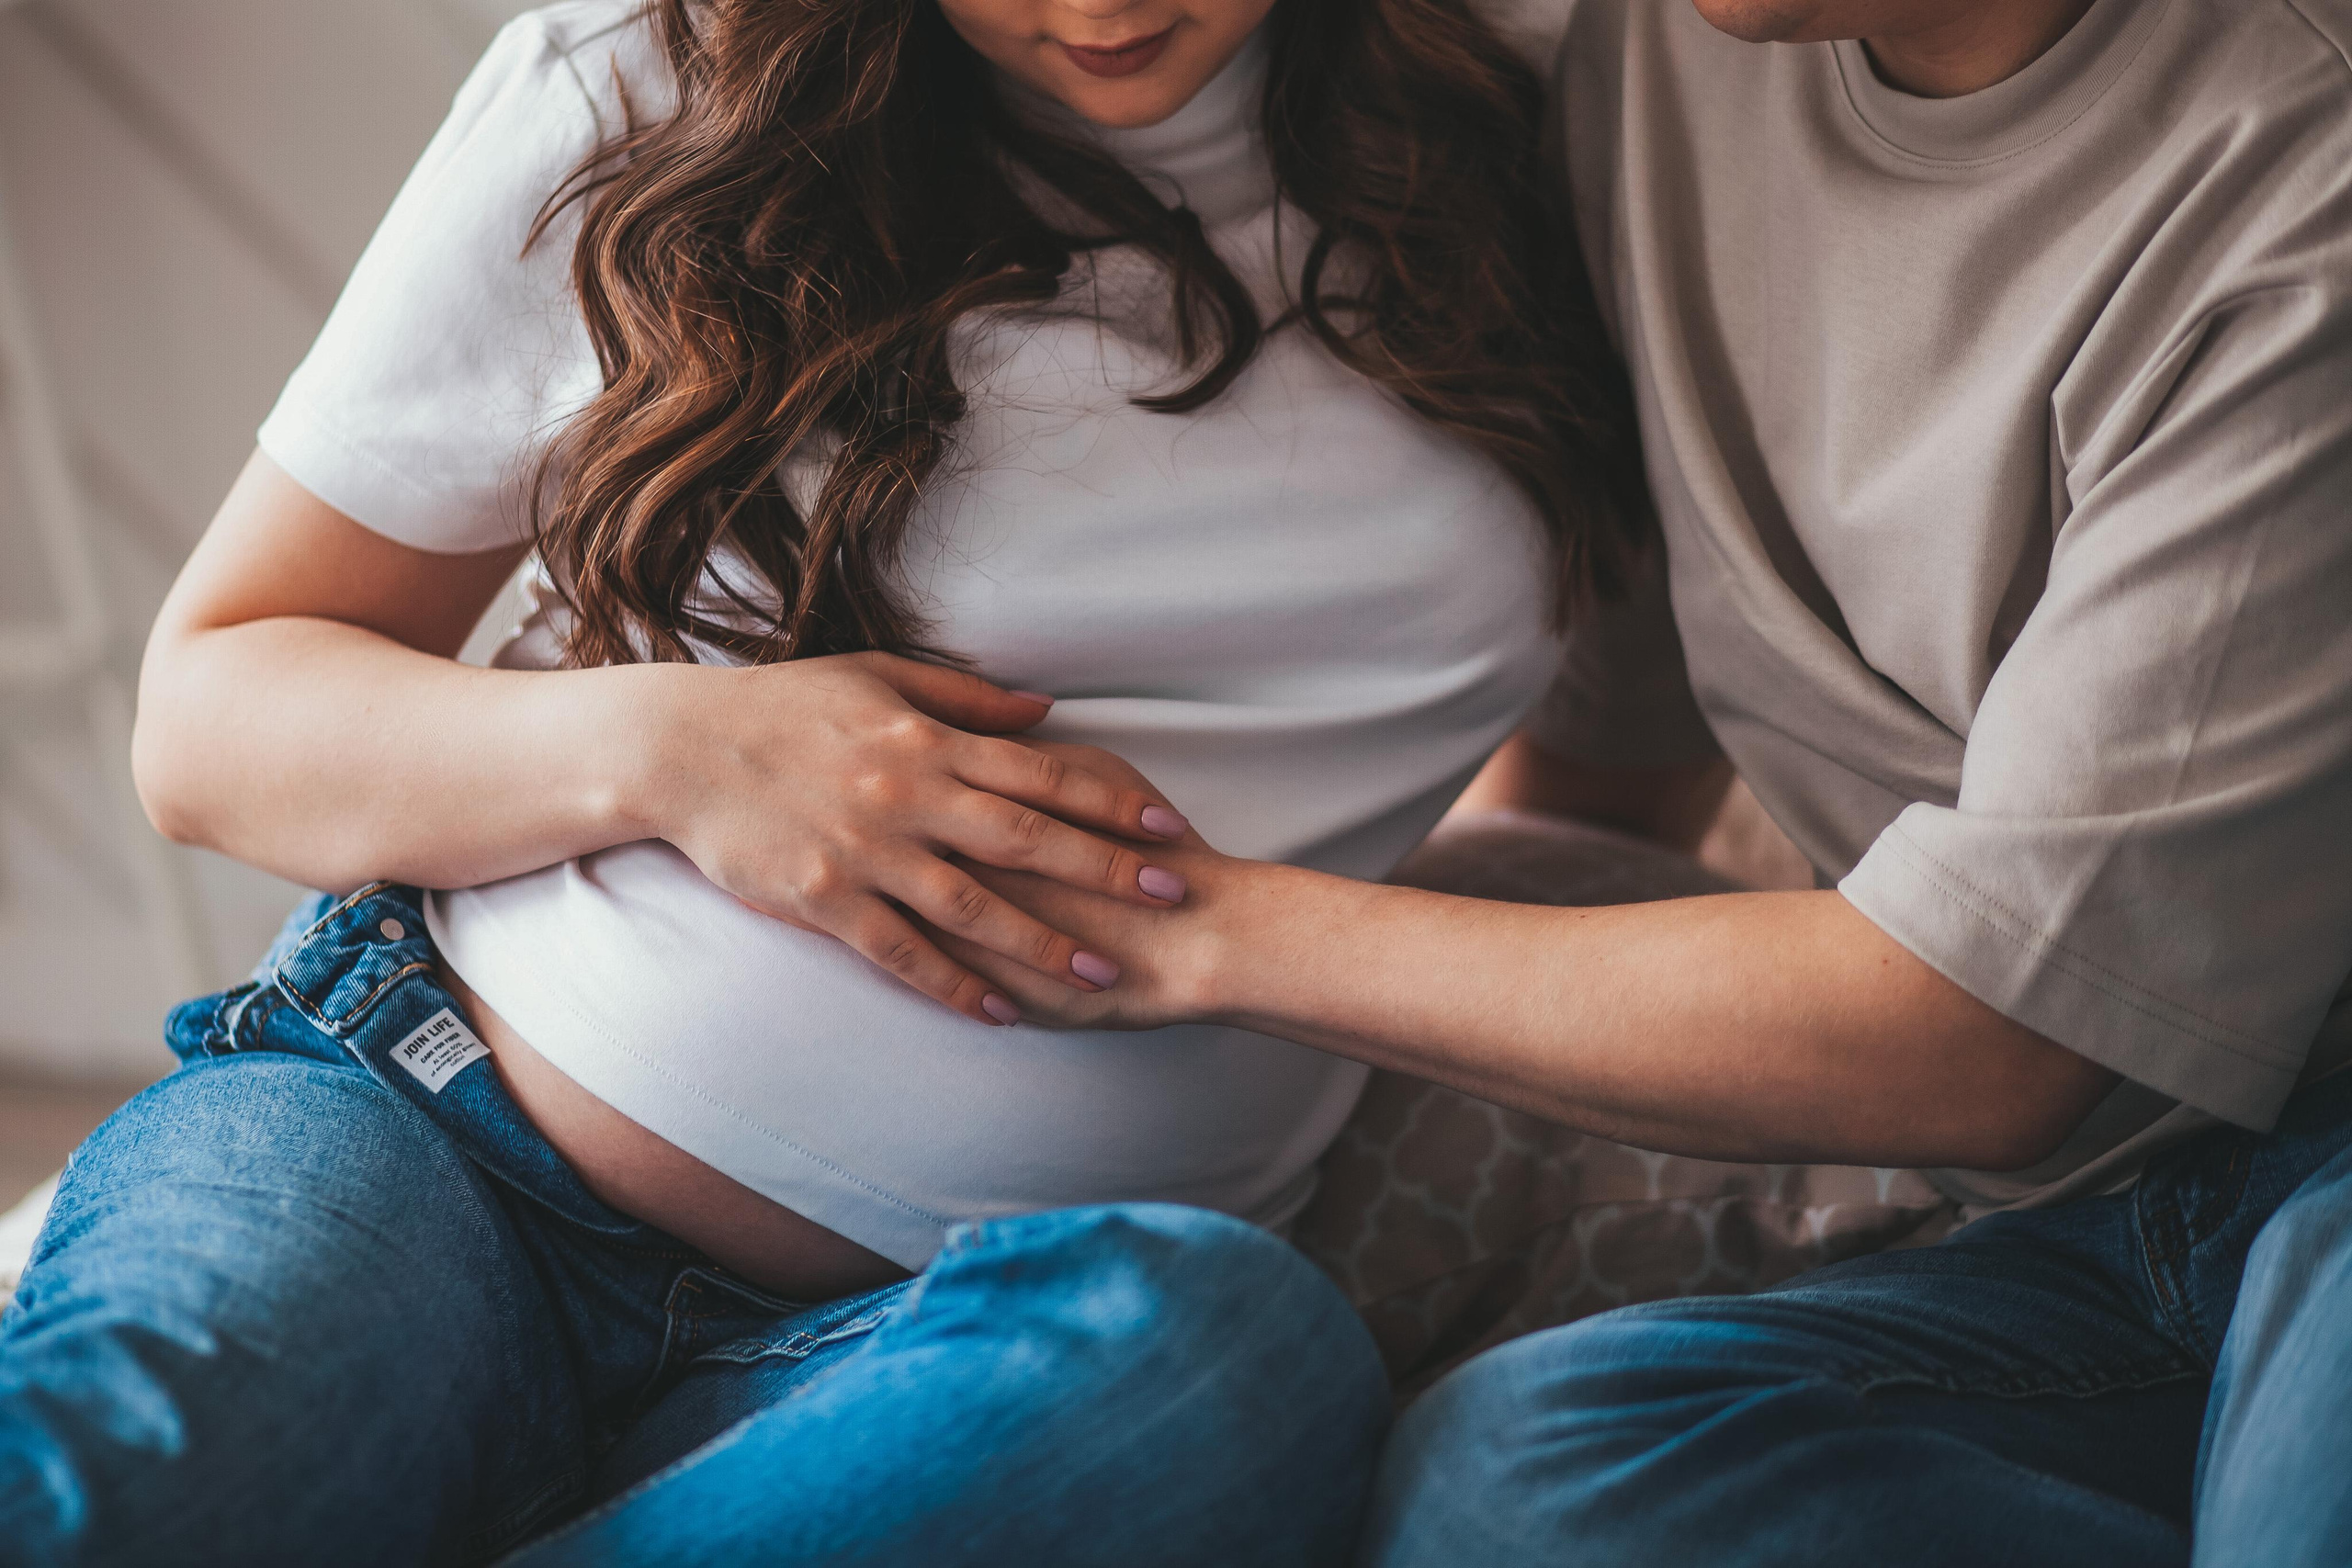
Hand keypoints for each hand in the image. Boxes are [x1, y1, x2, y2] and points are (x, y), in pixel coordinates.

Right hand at [630, 652, 1193, 1025]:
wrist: (680, 747)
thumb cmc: (784, 706)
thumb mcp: (878, 677)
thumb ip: (966, 699)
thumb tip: (1046, 711)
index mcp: (926, 740)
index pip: (1040, 773)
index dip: (1110, 802)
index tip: (1168, 826)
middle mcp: (906, 796)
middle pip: (1026, 839)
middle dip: (1104, 871)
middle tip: (1171, 898)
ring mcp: (866, 853)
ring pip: (973, 907)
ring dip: (1041, 943)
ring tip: (1101, 975)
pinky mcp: (824, 902)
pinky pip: (902, 953)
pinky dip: (954, 986)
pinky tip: (1001, 1013)